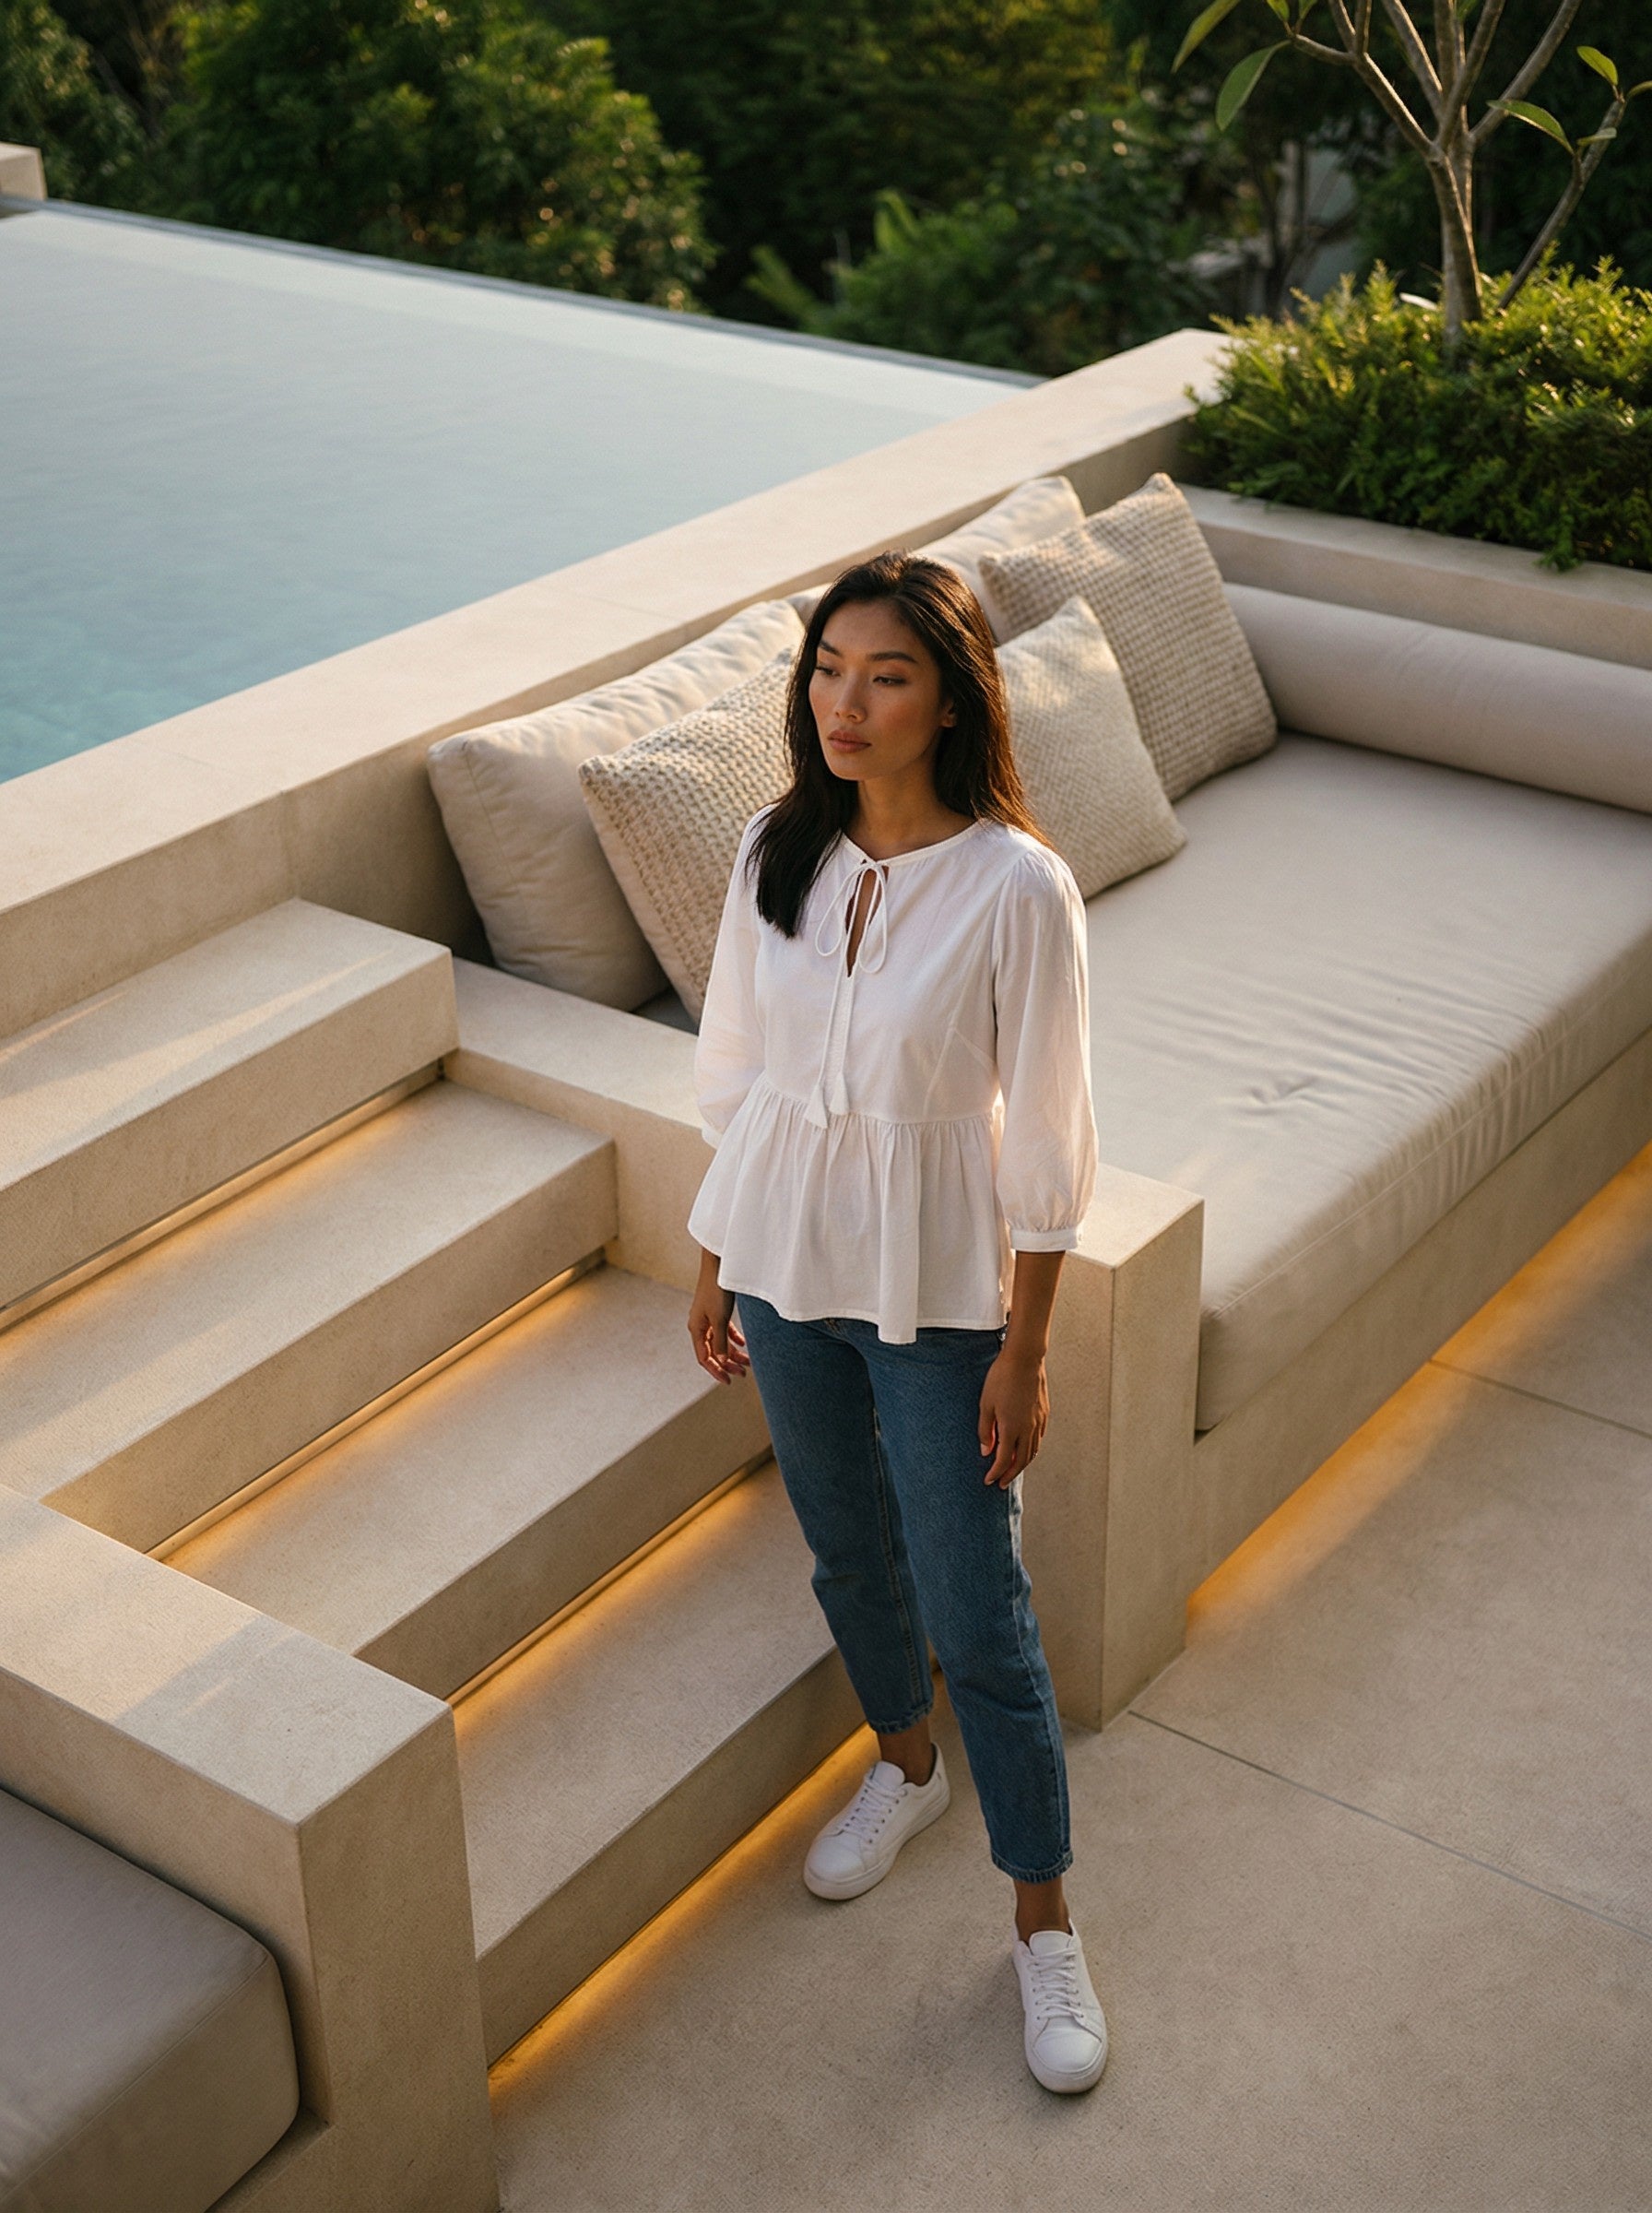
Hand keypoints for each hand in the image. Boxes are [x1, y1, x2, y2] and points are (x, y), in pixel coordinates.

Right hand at [688, 1253, 748, 1383]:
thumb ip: (720, 1341)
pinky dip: (733, 1338)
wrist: (719, 1264)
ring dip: (733, 1352)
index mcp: (696, 1329)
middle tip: (743, 1374)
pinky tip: (744, 1344)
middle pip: (713, 1352)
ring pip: (720, 1342)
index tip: (729, 1381)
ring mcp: (707, 1318)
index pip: (704, 1358)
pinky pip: (724, 1330)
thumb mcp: (720, 1318)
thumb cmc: (717, 1290)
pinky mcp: (716, 1310)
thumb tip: (721, 1361)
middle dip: (728, 1364)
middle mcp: (699, 1325)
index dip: (716, 1371)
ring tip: (748, 1362)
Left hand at [979, 1347, 1047, 1486]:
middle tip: (1001, 1484)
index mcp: (1012, 1428)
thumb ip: (986, 1430)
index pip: (1004, 1460)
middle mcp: (1028, 1429)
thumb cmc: (1001, 1378)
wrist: (1024, 1359)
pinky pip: (1038, 1439)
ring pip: (1032, 1451)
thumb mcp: (986, 1404)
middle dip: (1010, 1475)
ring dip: (1022, 1464)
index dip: (996, 1473)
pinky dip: (1031, 1449)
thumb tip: (986, 1451)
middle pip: (1021, 1461)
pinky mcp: (1044, 1413)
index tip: (989, 1481)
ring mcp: (1038, 1421)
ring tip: (1012, 1470)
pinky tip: (1025, 1448)